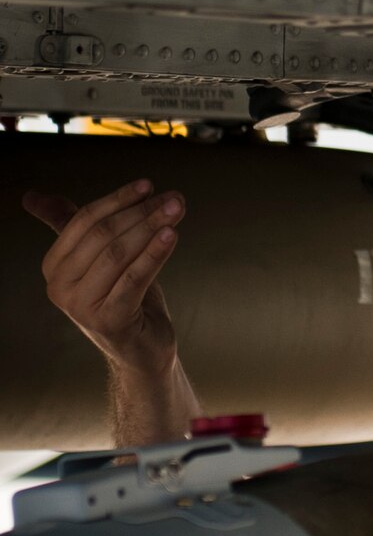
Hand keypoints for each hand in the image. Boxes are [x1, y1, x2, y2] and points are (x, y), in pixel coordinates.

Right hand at [24, 180, 186, 376]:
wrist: (143, 349)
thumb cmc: (126, 299)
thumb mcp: (100, 261)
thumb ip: (72, 228)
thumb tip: (31, 197)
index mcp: (54, 267)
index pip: (82, 221)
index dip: (117, 200)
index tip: (149, 185)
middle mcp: (59, 286)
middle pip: (102, 235)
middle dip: (141, 212)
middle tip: (174, 199)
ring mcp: (81, 306)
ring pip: (118, 253)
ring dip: (151, 227)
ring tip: (177, 210)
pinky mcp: (109, 320)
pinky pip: (134, 278)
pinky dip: (154, 253)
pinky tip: (172, 235)